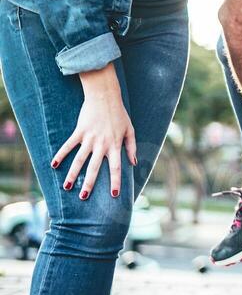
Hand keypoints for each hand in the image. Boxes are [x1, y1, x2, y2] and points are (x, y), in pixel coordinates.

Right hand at [53, 65, 135, 199]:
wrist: (105, 97)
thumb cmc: (119, 114)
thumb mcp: (130, 130)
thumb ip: (131, 147)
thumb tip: (134, 163)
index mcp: (115, 145)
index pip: (116, 167)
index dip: (115, 181)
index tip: (113, 194)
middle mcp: (101, 144)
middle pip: (94, 168)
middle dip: (89, 183)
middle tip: (83, 197)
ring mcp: (89, 138)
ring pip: (79, 160)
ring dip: (72, 174)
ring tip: (66, 187)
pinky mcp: (79, 132)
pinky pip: (68, 145)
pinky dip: (60, 155)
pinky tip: (53, 165)